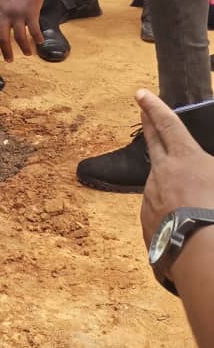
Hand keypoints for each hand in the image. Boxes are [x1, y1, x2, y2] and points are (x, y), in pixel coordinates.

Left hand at [0, 0, 46, 61]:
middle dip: (6, 51)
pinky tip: (40, 42)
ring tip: (27, 53)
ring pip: (19, 37)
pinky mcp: (31, 13)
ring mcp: (18, 14)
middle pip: (2, 37)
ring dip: (24, 47)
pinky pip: (34, 30)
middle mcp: (5, 14)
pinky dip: (37, 38)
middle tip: (8, 60)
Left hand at [139, 89, 213, 247]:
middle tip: (141, 110)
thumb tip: (208, 166)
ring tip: (192, 199)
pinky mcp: (147, 221)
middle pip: (153, 142)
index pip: (168, 124)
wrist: (203, 254)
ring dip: (170, 184)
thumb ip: (211, 165)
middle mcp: (162, 172)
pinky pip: (159, 211)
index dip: (155, 106)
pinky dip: (169, 212)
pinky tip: (184, 224)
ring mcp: (151, 197)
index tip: (141, 93)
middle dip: (148, 124)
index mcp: (185, 158)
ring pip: (159, 183)